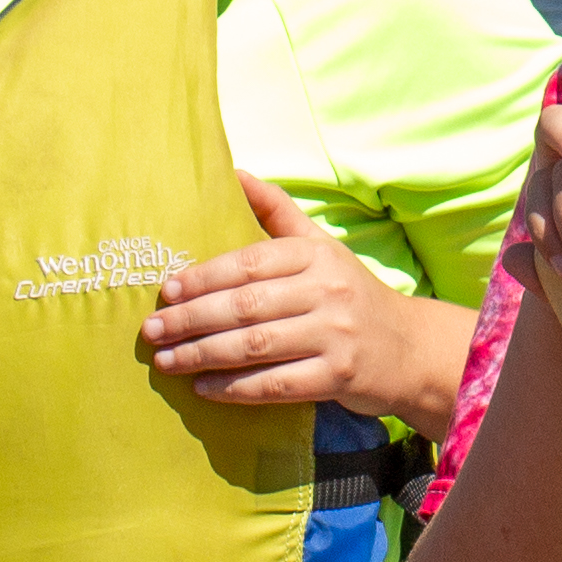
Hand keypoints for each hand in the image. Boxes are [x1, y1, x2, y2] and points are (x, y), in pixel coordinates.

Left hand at [146, 175, 406, 407]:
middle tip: (152, 329)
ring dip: (203, 354)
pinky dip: (235, 388)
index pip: (249, 262)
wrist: (410, 347)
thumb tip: (233, 173)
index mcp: (316, 256)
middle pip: (246, 305)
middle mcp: (327, 291)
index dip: (203, 276)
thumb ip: (277, 211)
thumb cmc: (350, 293)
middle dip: (192, 318)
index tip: (166, 290)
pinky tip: (203, 387)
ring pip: (255, 346)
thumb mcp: (321, 246)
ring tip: (166, 360)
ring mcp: (335, 336)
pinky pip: (277, 384)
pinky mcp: (338, 377)